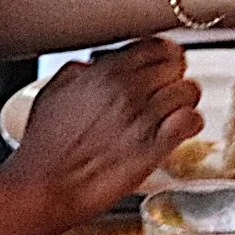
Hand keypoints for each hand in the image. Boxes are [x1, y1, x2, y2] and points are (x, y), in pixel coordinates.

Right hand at [0, 38, 201, 233]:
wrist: (43, 187)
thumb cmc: (44, 148)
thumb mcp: (52, 93)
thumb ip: (78, 72)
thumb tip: (92, 64)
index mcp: (105, 73)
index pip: (155, 46)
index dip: (163, 56)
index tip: (163, 66)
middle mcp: (128, 89)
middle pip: (177, 66)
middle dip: (175, 78)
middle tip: (167, 93)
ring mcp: (143, 117)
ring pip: (188, 91)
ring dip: (184, 102)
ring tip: (173, 114)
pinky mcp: (154, 148)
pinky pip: (191, 120)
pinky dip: (191, 124)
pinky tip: (179, 131)